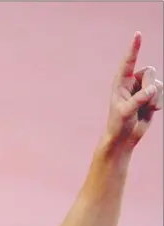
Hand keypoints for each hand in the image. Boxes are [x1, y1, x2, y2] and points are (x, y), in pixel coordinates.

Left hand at [106, 32, 162, 147]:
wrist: (124, 138)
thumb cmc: (119, 125)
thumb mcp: (126, 112)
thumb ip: (139, 99)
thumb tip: (153, 88)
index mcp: (121, 82)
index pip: (128, 62)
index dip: (134, 48)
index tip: (138, 34)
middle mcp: (132, 82)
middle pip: (150, 72)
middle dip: (151, 86)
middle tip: (146, 99)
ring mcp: (142, 89)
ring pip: (158, 83)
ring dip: (155, 97)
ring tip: (148, 108)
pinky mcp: (151, 97)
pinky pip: (162, 92)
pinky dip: (159, 101)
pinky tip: (152, 110)